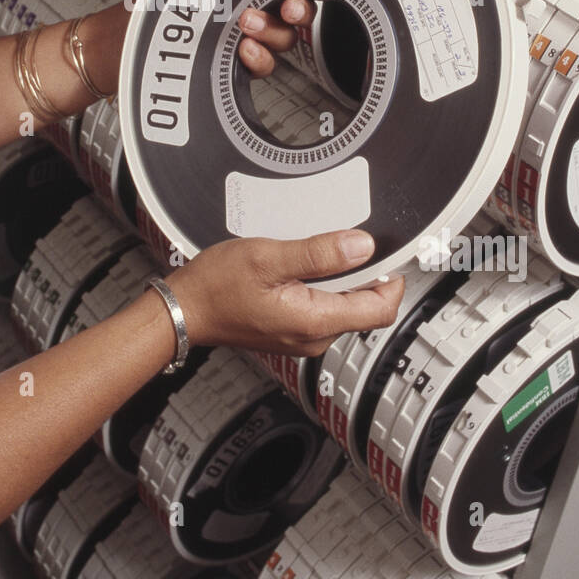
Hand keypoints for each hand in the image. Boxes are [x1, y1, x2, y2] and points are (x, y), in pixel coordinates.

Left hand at [155, 0, 314, 79]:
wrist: (130, 34)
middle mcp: (255, 10)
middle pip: (295, 14)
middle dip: (299, 10)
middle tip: (288, 7)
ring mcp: (248, 40)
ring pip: (282, 40)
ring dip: (272, 31)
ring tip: (246, 22)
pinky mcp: (237, 66)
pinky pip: (262, 66)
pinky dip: (258, 58)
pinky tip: (243, 48)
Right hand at [165, 229, 404, 357]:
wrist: (185, 309)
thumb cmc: (216, 286)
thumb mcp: (268, 257)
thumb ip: (318, 254)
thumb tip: (362, 246)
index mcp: (314, 321)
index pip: (380, 310)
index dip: (393, 279)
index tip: (391, 253)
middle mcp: (314, 337)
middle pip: (365, 307)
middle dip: (367, 274)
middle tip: (350, 241)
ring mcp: (304, 337)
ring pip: (345, 306)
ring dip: (343, 278)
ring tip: (321, 251)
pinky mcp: (293, 331)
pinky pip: (324, 308)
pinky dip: (325, 286)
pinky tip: (304, 266)